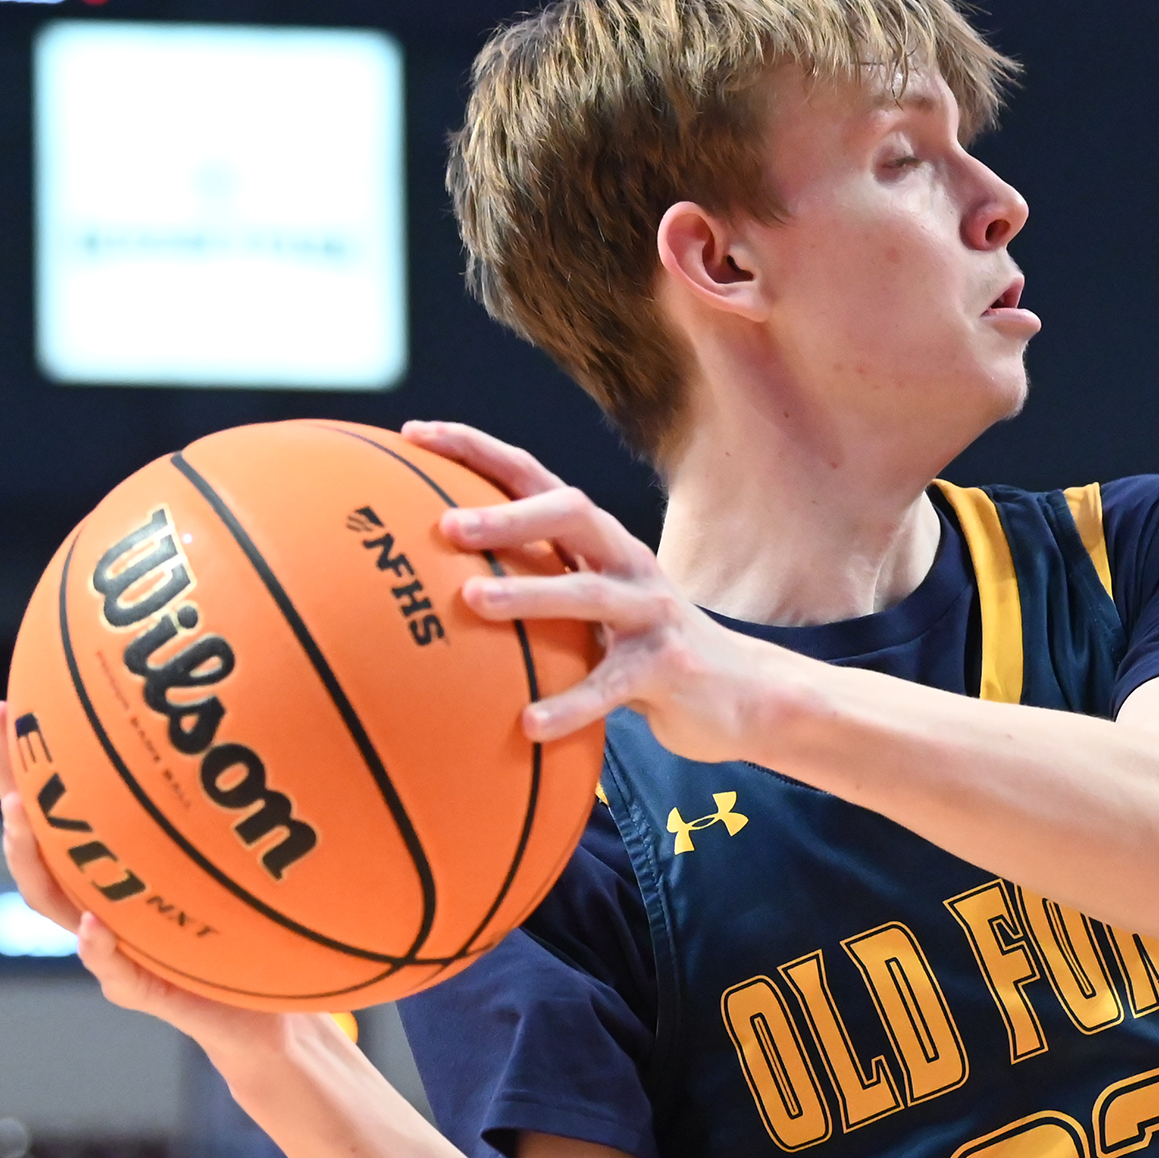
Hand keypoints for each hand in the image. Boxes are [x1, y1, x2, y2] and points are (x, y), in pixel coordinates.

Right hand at [0, 701, 286, 1046]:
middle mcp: (98, 904)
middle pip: (33, 847)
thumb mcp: (237, 862)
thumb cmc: (248, 932)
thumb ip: (227, 817)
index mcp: (110, 871)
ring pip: (53, 903)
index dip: (19, 765)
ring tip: (20, 814)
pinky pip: (113, 970)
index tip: (2, 707)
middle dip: (11, 792)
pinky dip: (100, 948)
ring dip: (32, 858)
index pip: (54, 811)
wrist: (266, 1014)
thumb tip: (245, 731)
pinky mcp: (142, 990)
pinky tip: (95, 923)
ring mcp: (113, 949)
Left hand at [402, 420, 800, 760]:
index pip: (535, 479)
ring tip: (473, 602)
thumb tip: (434, 591)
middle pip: (572, 514)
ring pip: (589, 592)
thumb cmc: (647, 651)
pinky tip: (529, 723)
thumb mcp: (596, 610)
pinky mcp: (669, 669)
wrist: (745, 693)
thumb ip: (538, 590)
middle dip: (509, 514)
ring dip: (530, 594)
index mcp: (602, 541)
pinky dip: (571, 705)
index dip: (477, 450)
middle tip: (448, 526)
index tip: (413, 434)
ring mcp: (653, 613)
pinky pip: (612, 687)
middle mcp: (629, 562)